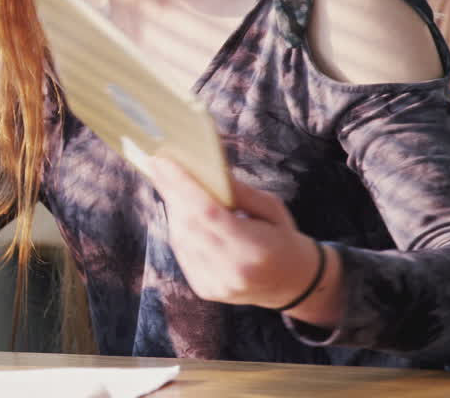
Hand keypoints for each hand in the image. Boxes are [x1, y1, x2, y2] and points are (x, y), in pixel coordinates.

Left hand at [143, 153, 343, 327]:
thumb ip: (239, 191)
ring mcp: (216, 284)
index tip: (163, 161)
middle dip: (171, 192)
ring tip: (169, 184)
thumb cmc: (280, 237)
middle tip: (159, 166)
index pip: (209, 213)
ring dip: (173, 209)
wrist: (290, 282)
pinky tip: (180, 211)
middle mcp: (232, 271)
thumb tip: (205, 169)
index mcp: (254, 249)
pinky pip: (182, 251)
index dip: (183, 185)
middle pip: (189, 224)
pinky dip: (179, 228)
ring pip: (181, 238)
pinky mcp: (205, 289)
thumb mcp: (271, 208)